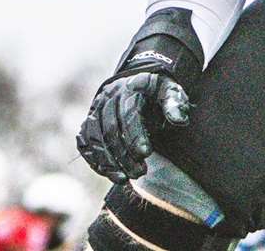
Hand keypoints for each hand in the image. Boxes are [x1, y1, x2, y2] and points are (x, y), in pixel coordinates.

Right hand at [76, 71, 190, 182]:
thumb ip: (176, 104)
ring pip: (96, 137)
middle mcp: (110, 96)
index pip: (130, 112)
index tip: (146, 154)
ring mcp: (96, 109)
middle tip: (140, 172)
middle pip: (112, 128)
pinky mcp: (88, 122)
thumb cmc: (158, 95)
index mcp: (131, 87)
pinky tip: (111, 173)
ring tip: (125, 178)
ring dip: (108, 161)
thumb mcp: (171, 93)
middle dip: (124, 154)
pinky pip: (85, 143)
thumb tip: (179, 119)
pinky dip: (95, 160)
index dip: (136, 134)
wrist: (138, 90)